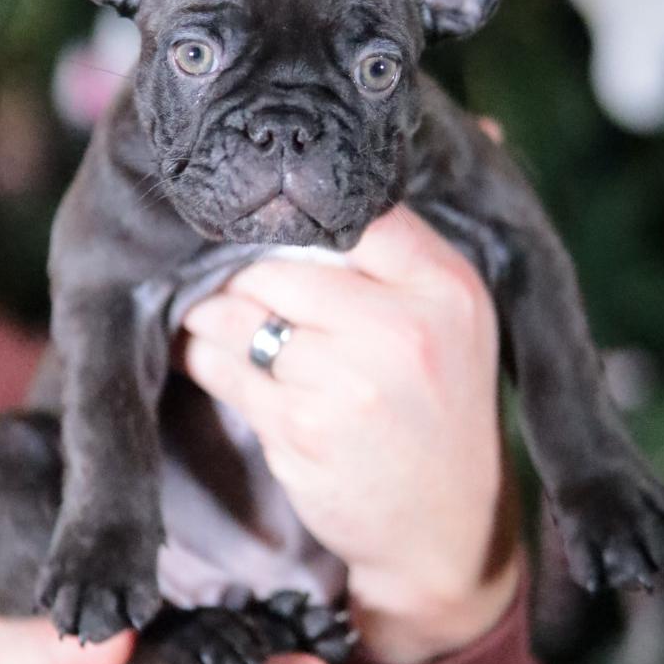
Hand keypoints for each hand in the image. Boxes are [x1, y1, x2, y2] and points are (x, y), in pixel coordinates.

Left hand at [179, 206, 521, 663]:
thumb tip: (461, 133)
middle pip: (278, 260)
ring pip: (240, 313)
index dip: (296, 214)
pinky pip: (223, 368)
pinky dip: (202, 358)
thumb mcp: (453, 323)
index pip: (351, 212)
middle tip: (217, 270)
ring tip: (209, 316)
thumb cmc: (437, 411)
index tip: (266, 218)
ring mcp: (351, 381)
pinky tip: (202, 355)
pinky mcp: (303, 429)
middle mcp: (403, 328)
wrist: (444, 530)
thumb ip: (410, 250)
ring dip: (211, 313)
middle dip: (239, 267)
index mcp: (446, 287)